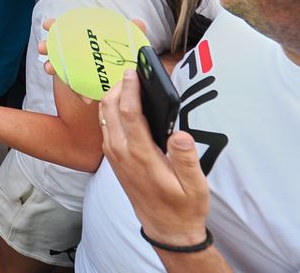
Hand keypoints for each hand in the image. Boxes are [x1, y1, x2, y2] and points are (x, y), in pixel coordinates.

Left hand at [100, 71, 210, 247]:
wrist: (166, 228)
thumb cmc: (184, 206)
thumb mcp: (195, 186)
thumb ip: (186, 160)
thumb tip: (179, 134)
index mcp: (141, 155)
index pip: (129, 113)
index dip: (130, 89)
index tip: (135, 71)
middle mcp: (121, 152)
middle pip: (109, 108)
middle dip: (118, 87)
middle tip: (133, 73)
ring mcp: (113, 154)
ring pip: (104, 115)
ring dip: (113, 96)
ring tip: (129, 84)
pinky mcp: (112, 157)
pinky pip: (105, 126)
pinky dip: (110, 109)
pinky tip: (123, 103)